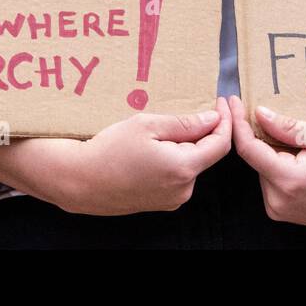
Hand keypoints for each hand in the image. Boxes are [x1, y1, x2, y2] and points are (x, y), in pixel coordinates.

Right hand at [55, 95, 232, 215]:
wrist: (80, 180)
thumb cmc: (110, 149)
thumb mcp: (147, 125)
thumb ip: (185, 123)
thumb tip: (212, 119)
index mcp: (183, 168)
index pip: (220, 144)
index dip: (225, 121)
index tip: (221, 102)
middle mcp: (183, 189)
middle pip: (205, 154)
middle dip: (199, 132)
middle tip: (180, 111)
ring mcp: (172, 200)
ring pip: (190, 164)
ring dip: (183, 146)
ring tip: (156, 133)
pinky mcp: (161, 203)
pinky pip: (176, 176)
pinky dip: (172, 159)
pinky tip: (150, 150)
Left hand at [228, 94, 305, 227]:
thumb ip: (290, 127)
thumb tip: (260, 114)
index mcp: (288, 180)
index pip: (248, 149)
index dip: (237, 122)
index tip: (232, 101)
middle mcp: (278, 199)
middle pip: (255, 157)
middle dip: (261, 135)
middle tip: (276, 118)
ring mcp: (279, 209)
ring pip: (262, 167)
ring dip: (271, 151)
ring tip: (299, 146)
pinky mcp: (281, 211)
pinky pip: (270, 179)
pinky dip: (277, 164)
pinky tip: (297, 159)